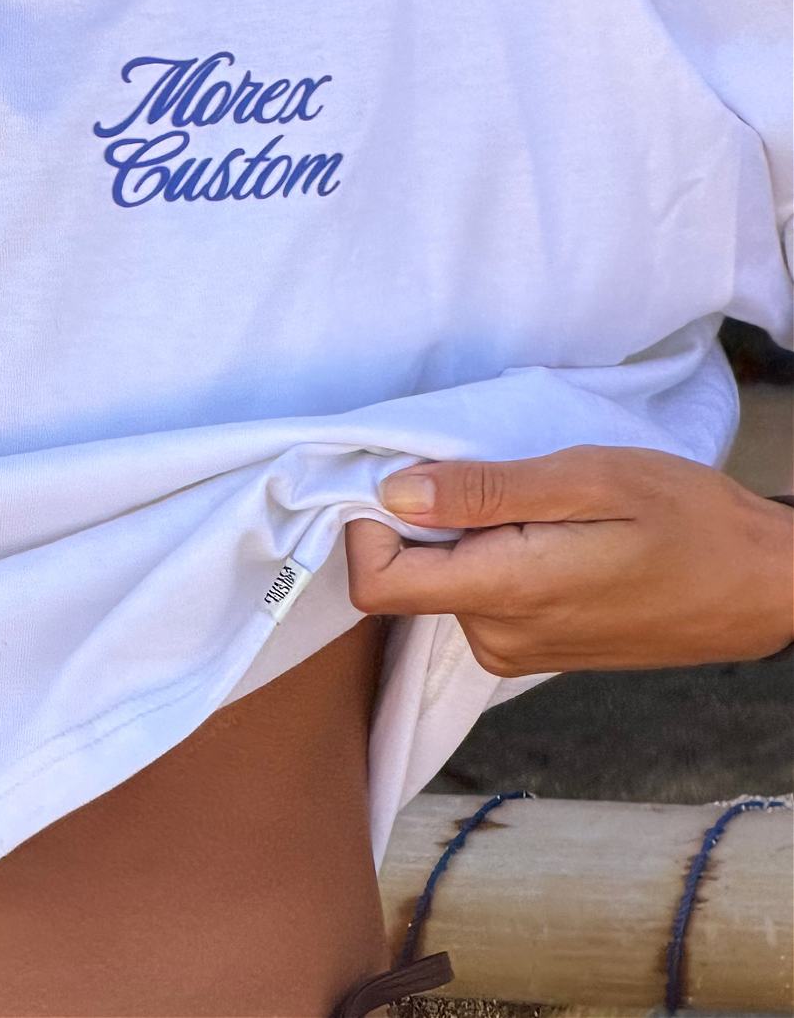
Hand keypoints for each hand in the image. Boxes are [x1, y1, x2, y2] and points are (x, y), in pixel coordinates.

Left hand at [345, 446, 793, 673]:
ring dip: (463, 532)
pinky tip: (544, 526)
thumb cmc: (686, 517)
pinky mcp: (534, 646)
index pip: (374, 584)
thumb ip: (485, 491)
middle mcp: (497, 636)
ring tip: (532, 498)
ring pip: (441, 581)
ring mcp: (516, 649)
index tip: (399, 471)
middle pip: (404, 577)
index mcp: (505, 593)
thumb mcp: (587, 479)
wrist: (762, 583)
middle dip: (420, 516)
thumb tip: (393, 493)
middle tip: (484, 468)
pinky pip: (477, 594)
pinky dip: (489, 552)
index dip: (365, 524)